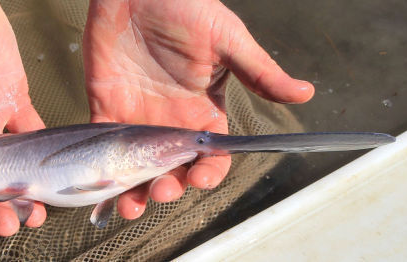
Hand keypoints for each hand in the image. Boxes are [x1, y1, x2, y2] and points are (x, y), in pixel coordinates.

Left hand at [83, 0, 313, 218]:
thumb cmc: (185, 7)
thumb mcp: (227, 39)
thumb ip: (258, 72)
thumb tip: (305, 92)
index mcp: (203, 111)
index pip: (210, 156)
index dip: (208, 172)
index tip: (201, 179)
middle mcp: (170, 122)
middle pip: (172, 169)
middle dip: (168, 187)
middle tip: (161, 190)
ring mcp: (137, 119)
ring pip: (136, 167)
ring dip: (133, 190)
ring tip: (129, 204)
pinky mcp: (106, 108)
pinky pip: (103, 145)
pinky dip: (101, 166)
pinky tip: (101, 181)